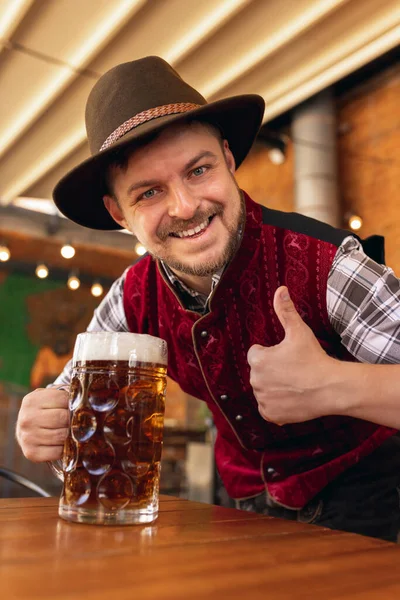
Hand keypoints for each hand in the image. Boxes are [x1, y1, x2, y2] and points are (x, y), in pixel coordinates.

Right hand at [16, 388, 68, 461]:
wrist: (25, 429)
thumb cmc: (42, 411)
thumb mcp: (48, 398)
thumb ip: (63, 396)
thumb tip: (85, 402)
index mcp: (32, 401)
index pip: (64, 399)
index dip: (73, 404)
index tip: (74, 407)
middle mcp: (28, 418)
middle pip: (63, 418)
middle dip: (72, 420)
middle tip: (74, 421)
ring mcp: (28, 437)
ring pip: (62, 435)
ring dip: (69, 435)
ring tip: (68, 432)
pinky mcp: (31, 453)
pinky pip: (57, 452)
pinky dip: (63, 449)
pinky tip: (61, 444)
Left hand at [248, 286, 336, 424]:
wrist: (331, 388)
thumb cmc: (314, 358)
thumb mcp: (299, 331)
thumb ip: (285, 311)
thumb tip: (280, 290)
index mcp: (258, 360)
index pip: (256, 353)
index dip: (272, 353)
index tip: (287, 356)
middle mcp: (255, 380)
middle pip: (259, 372)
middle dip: (272, 370)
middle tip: (293, 370)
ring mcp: (263, 399)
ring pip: (263, 390)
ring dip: (273, 387)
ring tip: (294, 384)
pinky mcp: (271, 414)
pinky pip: (268, 408)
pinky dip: (276, 405)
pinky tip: (291, 398)